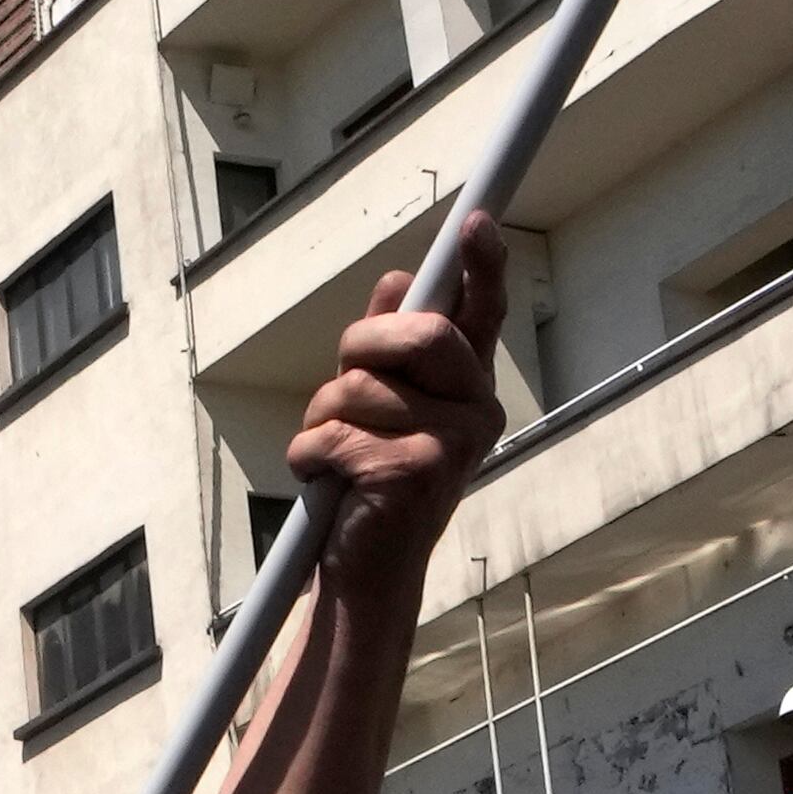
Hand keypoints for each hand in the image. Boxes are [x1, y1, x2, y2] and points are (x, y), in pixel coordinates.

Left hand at [286, 212, 507, 594]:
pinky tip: (332, 486)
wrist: (369, 570)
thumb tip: (396, 281)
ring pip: (356, 385)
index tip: (475, 223)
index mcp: (468, 386)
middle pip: (413, 332)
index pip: (482, 314)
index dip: (481, 266)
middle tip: (345, 391)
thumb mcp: (379, 402)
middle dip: (360, 349)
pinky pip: (330, 432)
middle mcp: (476, 411)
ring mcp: (452, 444)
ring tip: (340, 458)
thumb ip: (389, 343)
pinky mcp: (414, 474)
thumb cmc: (371, 479)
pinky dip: (310, 455)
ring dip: (324, 418)